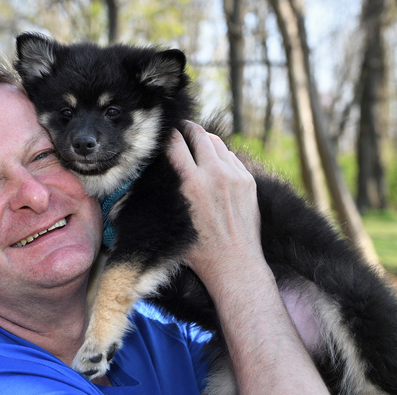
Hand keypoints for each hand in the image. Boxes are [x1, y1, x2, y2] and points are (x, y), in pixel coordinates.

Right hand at [166, 121, 262, 287]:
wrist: (234, 263)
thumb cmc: (197, 248)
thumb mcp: (171, 219)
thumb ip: (164, 192)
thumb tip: (149, 173)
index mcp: (190, 184)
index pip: (174, 142)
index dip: (166, 134)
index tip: (162, 134)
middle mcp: (213, 175)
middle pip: (197, 133)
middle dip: (185, 129)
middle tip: (178, 130)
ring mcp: (234, 176)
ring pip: (216, 141)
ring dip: (203, 139)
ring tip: (195, 144)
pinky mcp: (247, 180)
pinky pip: (231, 156)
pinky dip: (219, 156)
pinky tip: (212, 164)